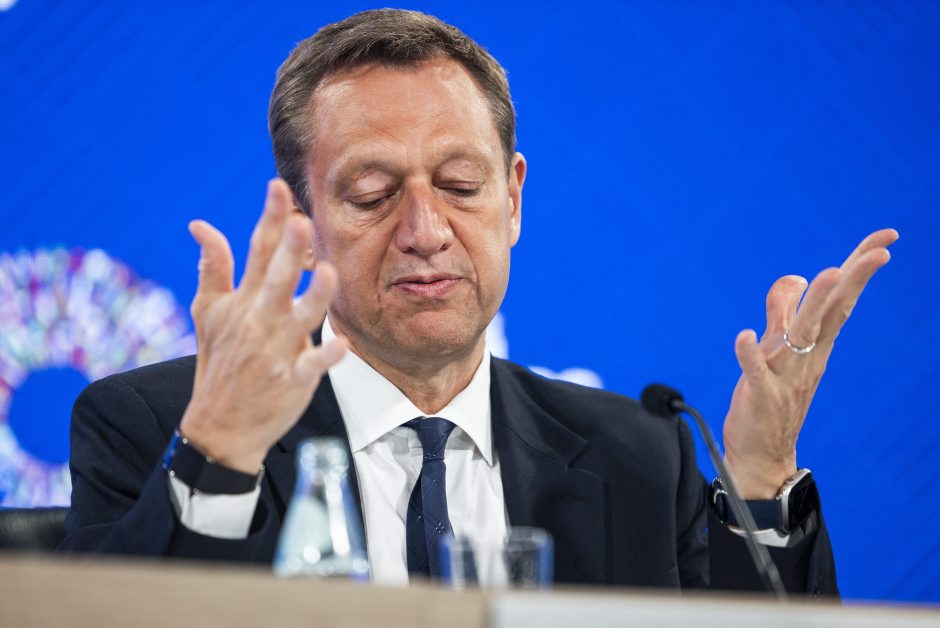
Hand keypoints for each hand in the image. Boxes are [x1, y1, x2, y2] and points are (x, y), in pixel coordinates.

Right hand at [179, 179, 346, 473]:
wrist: (219, 426)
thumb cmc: (218, 362)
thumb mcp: (208, 313)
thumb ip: (212, 267)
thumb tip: (201, 224)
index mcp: (244, 300)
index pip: (256, 250)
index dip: (270, 218)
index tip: (279, 187)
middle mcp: (260, 320)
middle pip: (278, 278)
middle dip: (289, 250)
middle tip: (301, 221)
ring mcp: (275, 351)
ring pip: (300, 318)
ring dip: (315, 297)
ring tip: (329, 274)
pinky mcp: (291, 380)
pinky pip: (312, 366)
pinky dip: (326, 357)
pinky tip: (343, 345)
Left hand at [722, 229, 897, 497]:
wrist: (762, 455)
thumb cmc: (772, 398)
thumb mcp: (778, 348)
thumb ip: (782, 312)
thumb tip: (794, 277)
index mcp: (815, 346)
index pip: (842, 300)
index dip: (861, 268)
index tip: (886, 238)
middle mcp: (806, 357)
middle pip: (833, 313)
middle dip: (854, 281)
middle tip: (880, 253)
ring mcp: (785, 377)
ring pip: (801, 337)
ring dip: (813, 306)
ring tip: (825, 276)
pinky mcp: (761, 396)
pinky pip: (756, 373)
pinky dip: (749, 354)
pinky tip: (743, 335)